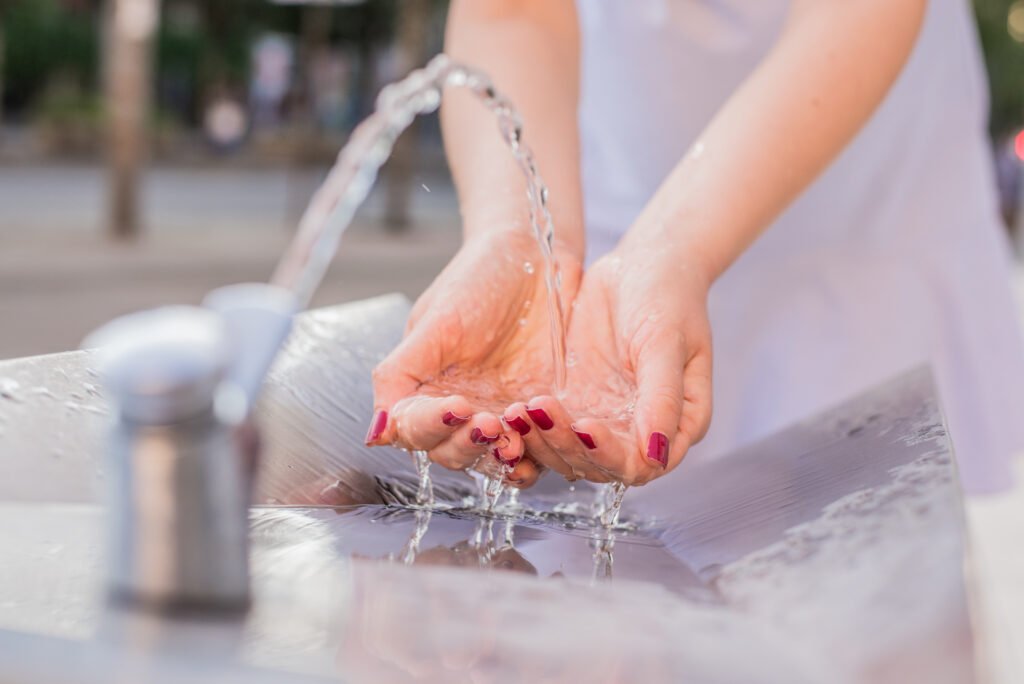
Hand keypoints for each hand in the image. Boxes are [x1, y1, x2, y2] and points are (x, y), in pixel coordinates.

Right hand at [368, 226, 581, 487]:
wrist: (538, 254)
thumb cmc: (480, 278)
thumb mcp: (435, 322)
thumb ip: (399, 376)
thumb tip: (375, 433)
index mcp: (424, 388)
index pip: (414, 430)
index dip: (431, 427)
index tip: (457, 406)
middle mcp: (459, 408)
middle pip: (449, 453)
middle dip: (467, 446)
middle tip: (490, 424)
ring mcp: (499, 413)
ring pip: (489, 459)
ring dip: (498, 458)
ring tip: (514, 439)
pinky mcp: (539, 416)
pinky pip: (534, 452)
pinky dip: (534, 458)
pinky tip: (538, 450)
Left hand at [504, 242, 711, 485]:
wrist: (640, 264)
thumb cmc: (667, 297)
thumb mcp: (666, 342)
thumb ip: (663, 397)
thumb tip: (656, 452)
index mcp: (677, 424)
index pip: (641, 464)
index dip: (610, 456)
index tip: (584, 426)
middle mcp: (639, 430)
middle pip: (599, 466)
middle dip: (566, 445)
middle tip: (539, 410)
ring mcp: (605, 419)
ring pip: (569, 453)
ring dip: (542, 440)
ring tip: (519, 410)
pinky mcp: (575, 403)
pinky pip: (550, 428)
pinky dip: (531, 426)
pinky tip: (512, 409)